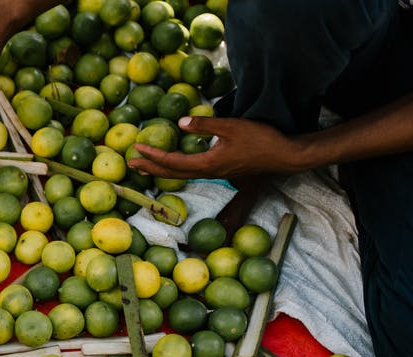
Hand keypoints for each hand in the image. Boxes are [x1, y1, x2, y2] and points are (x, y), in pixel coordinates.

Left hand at [128, 116, 305, 179]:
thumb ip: (205, 125)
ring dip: (162, 170)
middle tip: (131, 164)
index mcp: (207, 164)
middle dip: (151, 168)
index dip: (153, 157)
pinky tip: (175, 163)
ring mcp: (215, 173)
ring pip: (182, 174)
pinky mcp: (222, 169)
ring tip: (146, 166)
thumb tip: (180, 123)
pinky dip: (177, 168)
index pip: (173, 162)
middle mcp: (208, 172)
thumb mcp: (232, 127)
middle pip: (172, 173)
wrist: (284, 155)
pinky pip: (192, 171)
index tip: (137, 150)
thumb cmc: (261, 139)